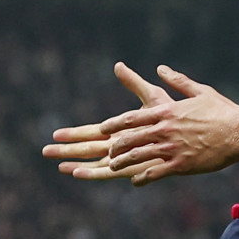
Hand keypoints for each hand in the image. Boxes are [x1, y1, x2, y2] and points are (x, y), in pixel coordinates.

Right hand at [41, 62, 169, 181]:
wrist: (194, 132)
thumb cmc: (175, 116)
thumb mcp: (150, 96)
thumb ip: (133, 82)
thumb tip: (118, 65)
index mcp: (122, 130)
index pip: (92, 132)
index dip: (74, 133)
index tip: (56, 134)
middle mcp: (121, 146)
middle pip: (88, 149)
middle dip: (66, 150)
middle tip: (44, 152)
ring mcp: (127, 158)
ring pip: (94, 163)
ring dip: (75, 163)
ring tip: (57, 166)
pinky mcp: (134, 167)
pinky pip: (110, 173)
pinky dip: (92, 173)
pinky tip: (77, 173)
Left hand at [100, 65, 238, 186]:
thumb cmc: (222, 110)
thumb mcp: (200, 91)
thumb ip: (178, 81)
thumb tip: (161, 68)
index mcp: (168, 111)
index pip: (132, 118)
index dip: (115, 124)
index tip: (103, 129)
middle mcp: (166, 129)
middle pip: (131, 138)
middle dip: (116, 146)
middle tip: (107, 151)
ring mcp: (173, 148)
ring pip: (139, 156)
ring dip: (123, 162)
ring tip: (113, 166)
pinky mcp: (182, 165)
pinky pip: (156, 173)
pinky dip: (142, 177)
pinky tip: (136, 180)